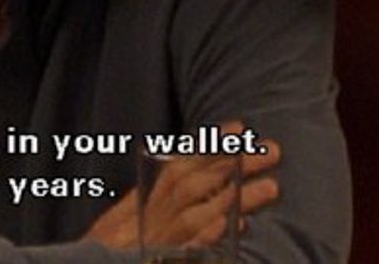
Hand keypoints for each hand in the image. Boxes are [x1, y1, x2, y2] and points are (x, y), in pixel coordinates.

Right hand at [83, 121, 280, 249]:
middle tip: (272, 150)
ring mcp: (155, 242)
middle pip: (194, 183)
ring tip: (271, 187)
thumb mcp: (119, 229)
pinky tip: (234, 225)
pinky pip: (186, 250)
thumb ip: (146, 209)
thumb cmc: (106, 257)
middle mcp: (149, 218)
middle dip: (232, 164)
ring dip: (233, 198)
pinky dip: (207, 236)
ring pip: (196, 212)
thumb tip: (187, 191)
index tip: (240, 128)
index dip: (209, 145)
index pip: (179, 165)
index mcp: (142, 206)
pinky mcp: (159, 261)